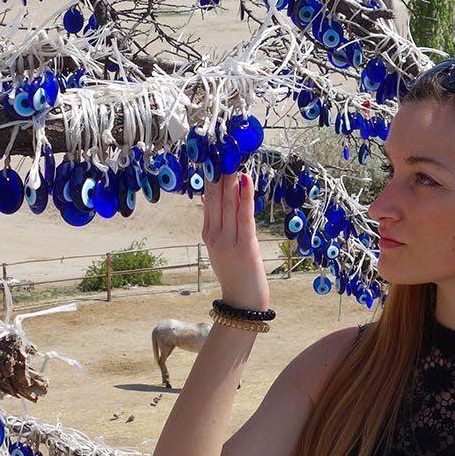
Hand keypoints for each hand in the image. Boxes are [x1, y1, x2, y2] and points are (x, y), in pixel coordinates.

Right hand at [202, 172, 269, 310]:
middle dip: (219, 174)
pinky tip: (246, 180)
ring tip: (232, 160)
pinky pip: (244, 216)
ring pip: (228, 204)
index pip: (208, 201)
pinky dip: (245, 196)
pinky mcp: (245, 246)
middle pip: (215, 199)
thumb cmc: (236, 275)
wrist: (242, 303)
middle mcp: (215, 235)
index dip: (211, 178)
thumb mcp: (222, 248)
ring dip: (230, 180)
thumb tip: (220, 199)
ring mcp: (228, 241)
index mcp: (208, 234)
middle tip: (221, 152)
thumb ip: (221, 225)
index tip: (213, 159)